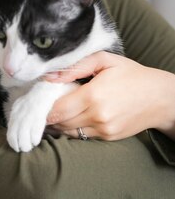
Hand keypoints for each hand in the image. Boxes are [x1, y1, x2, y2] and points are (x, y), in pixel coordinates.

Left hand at [44, 51, 174, 140]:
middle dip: (48, 117)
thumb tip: (49, 76)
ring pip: (68, 132)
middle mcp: (97, 116)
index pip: (56, 109)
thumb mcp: (106, 61)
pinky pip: (81, 136)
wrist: (161, 98)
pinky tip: (71, 119)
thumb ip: (76, 66)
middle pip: (60, 123)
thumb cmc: (133, 75)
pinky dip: (73, 128)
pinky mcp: (107, 137)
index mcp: (93, 95)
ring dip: (58, 125)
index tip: (36, 102)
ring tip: (55, 113)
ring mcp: (103, 129)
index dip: (43, 108)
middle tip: (41, 108)